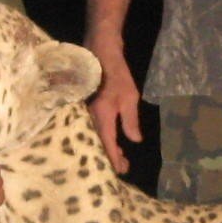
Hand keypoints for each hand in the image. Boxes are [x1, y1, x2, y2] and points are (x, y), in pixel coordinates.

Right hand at [87, 44, 142, 174]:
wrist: (99, 52)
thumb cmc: (117, 74)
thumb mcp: (129, 98)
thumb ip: (131, 121)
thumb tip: (135, 140)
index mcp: (101, 116)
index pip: (107, 144)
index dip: (114, 159)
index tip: (123, 170)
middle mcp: (89, 117)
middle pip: (99, 143)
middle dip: (111, 156)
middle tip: (124, 166)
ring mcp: (86, 112)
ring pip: (95, 136)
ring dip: (107, 146)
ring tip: (120, 155)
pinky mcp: (86, 107)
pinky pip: (92, 127)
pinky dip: (103, 136)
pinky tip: (111, 138)